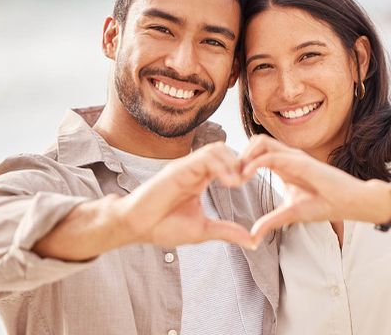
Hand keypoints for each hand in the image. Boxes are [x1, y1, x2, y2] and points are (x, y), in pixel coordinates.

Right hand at [117, 142, 253, 248]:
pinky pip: (204, 158)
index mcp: (201, 179)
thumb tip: (252, 241)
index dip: (242, 169)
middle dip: (240, 161)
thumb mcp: (203, 230)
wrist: (137, 227)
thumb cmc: (163, 227)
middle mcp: (194, 170)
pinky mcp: (178, 169)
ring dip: (231, 162)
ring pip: (216, 149)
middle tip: (248, 179)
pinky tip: (228, 183)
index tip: (251, 183)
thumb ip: (227, 232)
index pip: (227, 162)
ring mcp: (186, 167)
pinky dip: (221, 166)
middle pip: (224, 150)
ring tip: (237, 183)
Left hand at [240, 135, 390, 245]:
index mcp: (283, 166)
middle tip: (228, 176)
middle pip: (254, 142)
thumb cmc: (324, 205)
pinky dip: (255, 163)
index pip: (255, 152)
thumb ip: (270, 222)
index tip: (228, 181)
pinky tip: (245, 176)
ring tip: (235, 176)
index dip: (239, 162)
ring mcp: (294, 157)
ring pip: (260, 142)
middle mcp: (287, 157)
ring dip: (243, 156)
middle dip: (237, 155)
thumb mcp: (290, 214)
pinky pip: (272, 156)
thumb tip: (251, 237)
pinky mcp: (300, 162)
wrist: (350, 203)